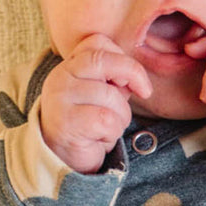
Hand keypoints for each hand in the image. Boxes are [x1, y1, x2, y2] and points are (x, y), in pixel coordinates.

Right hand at [39, 34, 152, 173]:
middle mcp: (60, 78)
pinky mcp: (68, 123)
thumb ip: (113, 80)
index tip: (133, 79)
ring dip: (121, 117)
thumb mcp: (98, 96)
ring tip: (108, 128)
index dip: (122, 56)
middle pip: (103, 60)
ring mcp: (61, 100)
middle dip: (132, 73)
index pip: (97, 43)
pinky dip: (113, 133)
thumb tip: (135, 78)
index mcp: (68, 67)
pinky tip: (101, 139)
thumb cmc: (85, 127)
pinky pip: (107, 120)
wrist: (61, 162)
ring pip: (111, 96)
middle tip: (145, 92)